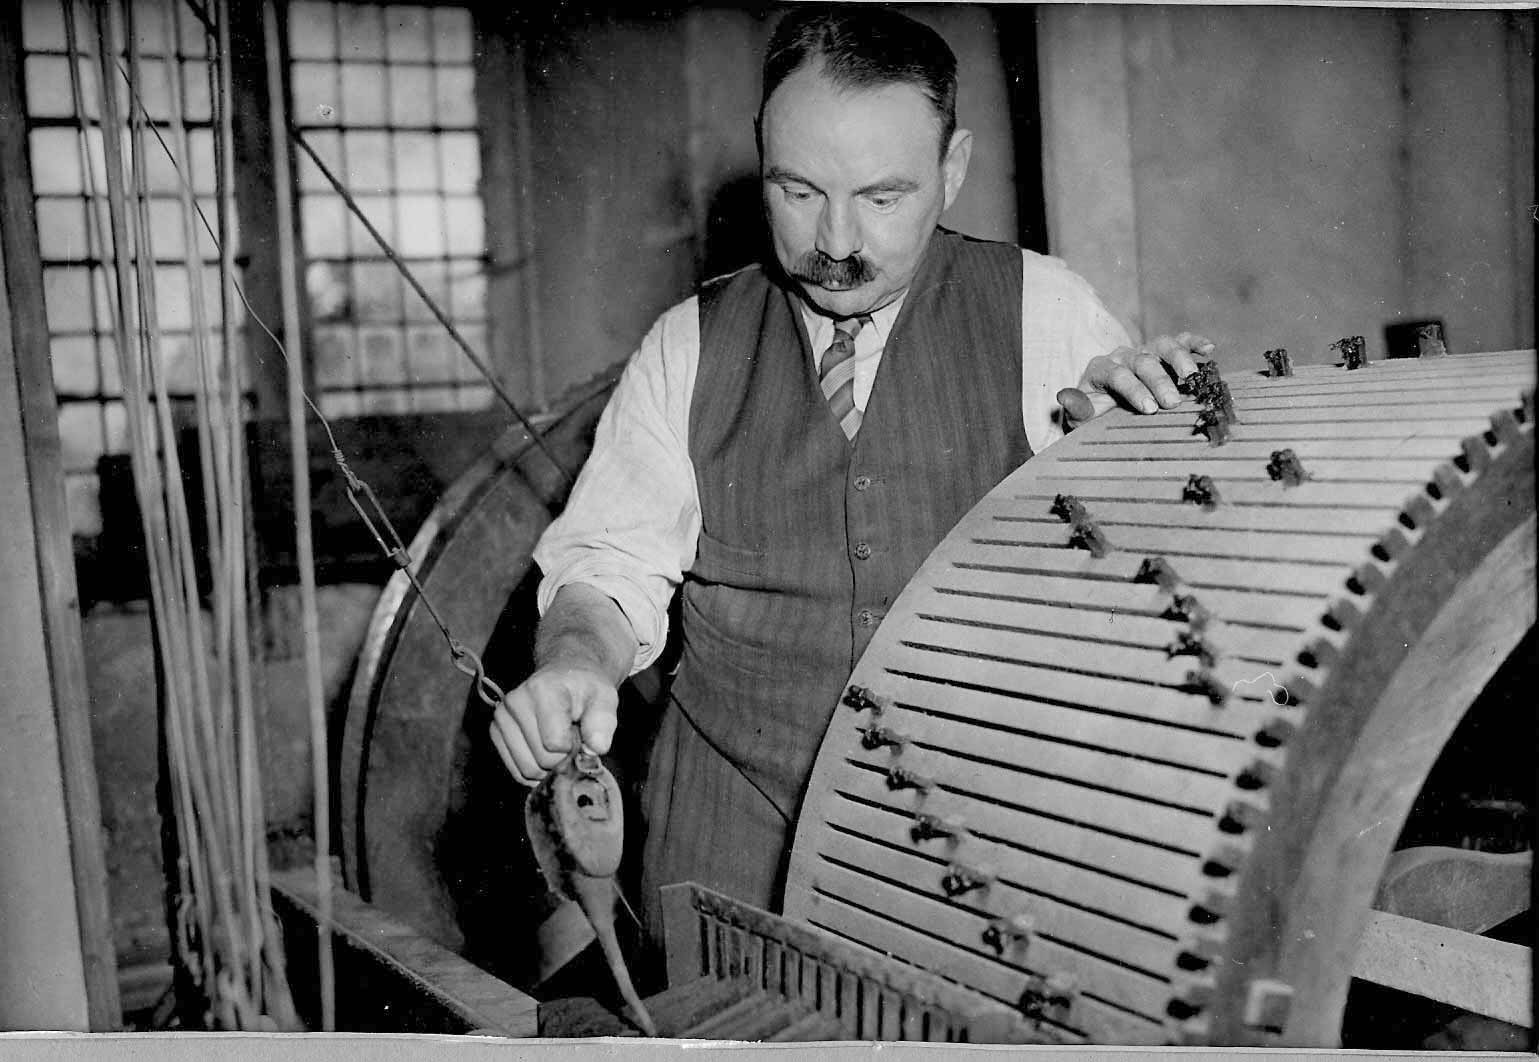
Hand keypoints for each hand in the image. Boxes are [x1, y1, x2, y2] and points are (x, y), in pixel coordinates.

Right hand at [489, 665, 618, 786]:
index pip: (555, 743)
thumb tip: (596, 748)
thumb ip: (603, 722)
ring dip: (548, 766)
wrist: (564, 674)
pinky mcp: (496, 730)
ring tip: (558, 742)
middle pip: (541, 759)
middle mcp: (516, 701)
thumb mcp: (605, 698)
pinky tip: (545, 751)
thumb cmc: (585, 688)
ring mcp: (502, 716)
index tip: (580, 733)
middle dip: (562, 758)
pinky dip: (535, 768)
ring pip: (527, 769)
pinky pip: (516, 770)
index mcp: (543, 690)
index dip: (574, 747)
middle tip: (571, 737)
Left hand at [1057, 332, 1215, 430]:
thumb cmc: (1094, 416)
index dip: (1134, 390)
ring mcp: (1144, 352)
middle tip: (1172, 403)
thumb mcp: (1080, 417)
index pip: (1117, 375)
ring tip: (1193, 377)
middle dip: (1158, 381)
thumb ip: (1076, 408)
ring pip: (1162, 346)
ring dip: (1179, 358)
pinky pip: (1179, 341)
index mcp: (1100, 370)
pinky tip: (1209, 349)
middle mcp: (1122, 356)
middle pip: (1142, 361)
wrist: (1104, 411)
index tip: (1149, 408)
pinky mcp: (1162, 354)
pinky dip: (1193, 342)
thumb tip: (1063, 396)